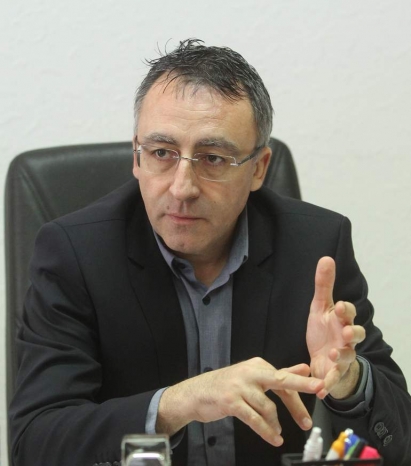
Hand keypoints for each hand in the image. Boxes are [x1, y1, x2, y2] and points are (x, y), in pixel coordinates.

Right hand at [156, 357, 324, 445]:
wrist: (195, 394)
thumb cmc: (226, 386)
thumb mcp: (253, 377)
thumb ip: (279, 374)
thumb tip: (304, 368)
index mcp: (257, 365)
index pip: (284, 378)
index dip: (303, 390)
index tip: (321, 392)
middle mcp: (250, 372)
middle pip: (281, 380)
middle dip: (302, 387)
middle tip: (321, 389)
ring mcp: (239, 386)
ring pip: (268, 407)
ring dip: (276, 424)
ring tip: (278, 433)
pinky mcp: (231, 401)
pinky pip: (254, 419)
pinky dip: (266, 431)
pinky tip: (273, 438)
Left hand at [307, 257, 365, 397]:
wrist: (323, 358)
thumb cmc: (324, 330)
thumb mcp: (321, 307)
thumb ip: (324, 285)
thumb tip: (326, 258)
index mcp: (342, 321)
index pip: (349, 313)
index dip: (346, 310)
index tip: (340, 306)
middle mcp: (346, 338)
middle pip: (356, 335)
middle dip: (353, 332)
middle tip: (347, 331)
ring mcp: (342, 357)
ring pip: (347, 356)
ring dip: (342, 356)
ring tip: (333, 354)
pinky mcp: (334, 374)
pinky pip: (332, 380)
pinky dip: (327, 385)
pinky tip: (320, 390)